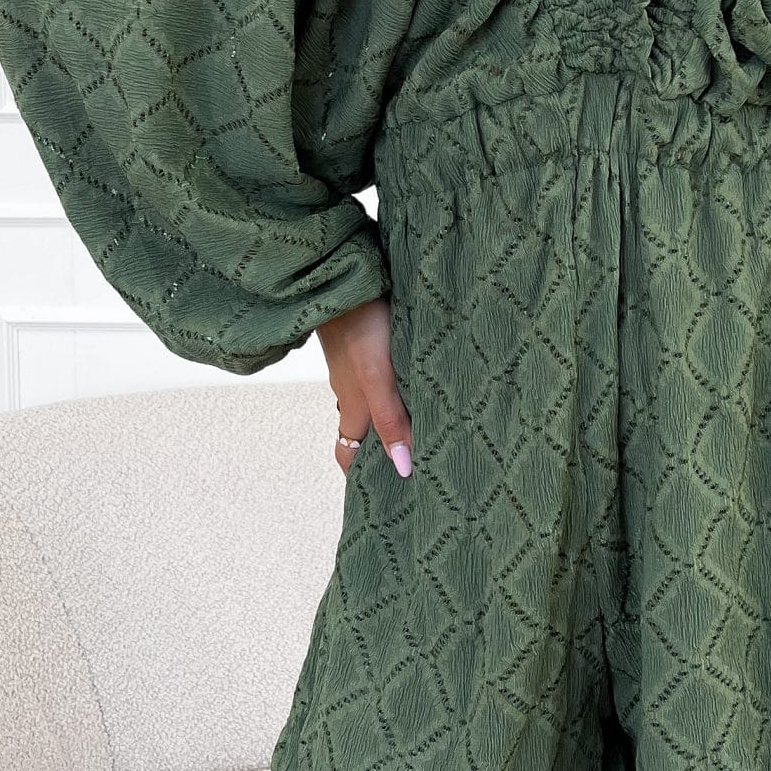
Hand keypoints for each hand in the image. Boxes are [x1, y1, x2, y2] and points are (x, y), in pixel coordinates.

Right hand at [316, 295, 413, 481]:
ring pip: (373, 399)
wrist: (344, 277)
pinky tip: (416, 379)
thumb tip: (402, 468)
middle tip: (411, 463)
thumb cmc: (361, 327)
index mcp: (353, 404)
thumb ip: (391, 420)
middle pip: (363, 428)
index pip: (347, 452)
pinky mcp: (368, 340)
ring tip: (425, 424)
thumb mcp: (378, 379)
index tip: (379, 493)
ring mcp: (357, 364)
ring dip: (392, 415)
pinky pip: (379, 372)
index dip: (358, 474)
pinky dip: (394, 385)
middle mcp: (352, 389)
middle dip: (381, 448)